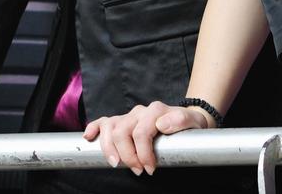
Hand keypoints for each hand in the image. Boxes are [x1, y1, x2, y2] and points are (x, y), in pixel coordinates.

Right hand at [82, 101, 214, 175]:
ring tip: (117, 164)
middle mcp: (139, 112)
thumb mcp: (193, 122)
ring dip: (109, 148)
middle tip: (138, 171)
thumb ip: (181, 120)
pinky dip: (94, 128)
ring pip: (109, 127)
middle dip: (127, 155)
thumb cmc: (189, 125)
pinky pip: (103, 121)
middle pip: (122, 132)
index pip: (141, 132)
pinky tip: (89, 137)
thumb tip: (161, 125)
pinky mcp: (122, 121)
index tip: (150, 169)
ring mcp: (128, 116)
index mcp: (155, 111)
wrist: (186, 121)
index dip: (143, 153)